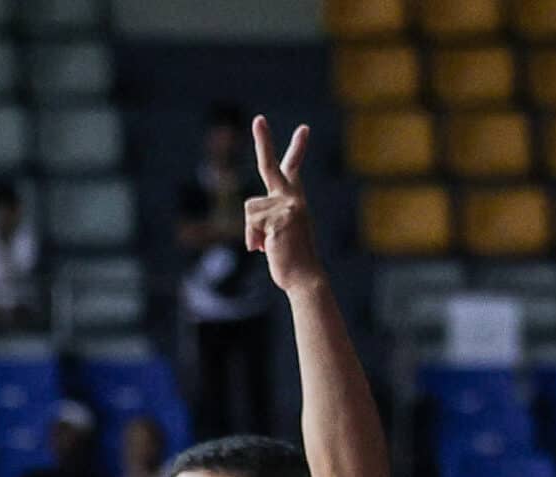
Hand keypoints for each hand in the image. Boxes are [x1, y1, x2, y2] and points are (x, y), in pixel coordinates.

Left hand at [245, 115, 320, 294]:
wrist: (305, 279)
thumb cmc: (292, 261)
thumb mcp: (279, 238)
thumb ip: (268, 226)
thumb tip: (255, 241)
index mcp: (295, 201)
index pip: (293, 171)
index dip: (297, 149)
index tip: (304, 129)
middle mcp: (293, 199)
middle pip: (271, 165)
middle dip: (264, 140)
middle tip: (259, 119)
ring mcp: (288, 207)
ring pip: (250, 208)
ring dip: (251, 231)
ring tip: (266, 245)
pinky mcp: (279, 218)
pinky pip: (251, 222)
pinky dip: (252, 238)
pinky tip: (264, 249)